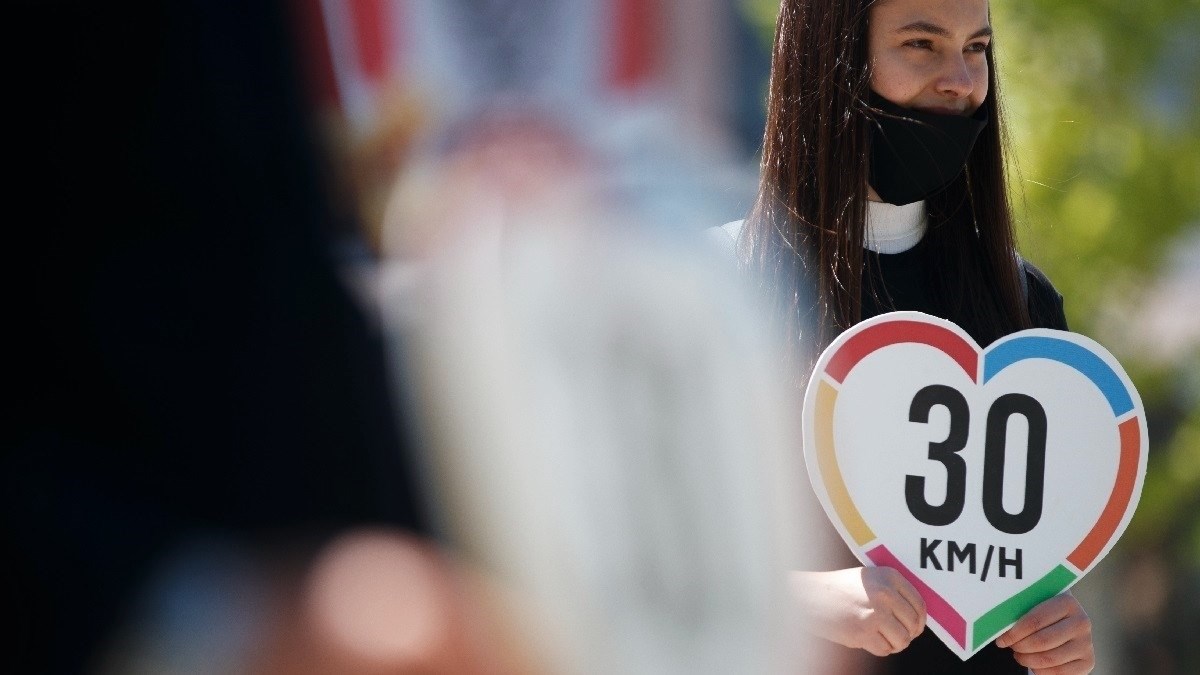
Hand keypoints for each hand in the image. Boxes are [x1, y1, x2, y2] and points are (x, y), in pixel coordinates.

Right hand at [790, 567, 926, 655]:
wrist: (808, 596)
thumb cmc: (837, 589)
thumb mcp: (868, 579)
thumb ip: (891, 591)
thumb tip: (916, 618)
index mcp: (889, 576)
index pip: (919, 604)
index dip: (919, 620)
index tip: (913, 627)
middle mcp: (885, 593)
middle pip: (913, 624)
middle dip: (907, 634)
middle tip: (896, 636)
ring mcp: (875, 613)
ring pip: (902, 639)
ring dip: (894, 644)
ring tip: (881, 638)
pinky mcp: (864, 631)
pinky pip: (885, 649)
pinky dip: (879, 649)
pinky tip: (867, 640)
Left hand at [996, 592, 1093, 673]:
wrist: (1065, 621)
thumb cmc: (1042, 612)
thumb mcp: (1034, 604)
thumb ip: (1020, 611)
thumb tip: (997, 626)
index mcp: (1067, 602)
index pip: (1034, 621)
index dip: (1014, 633)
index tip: (1001, 639)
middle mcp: (1081, 622)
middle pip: (1041, 641)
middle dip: (1020, 647)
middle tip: (1010, 647)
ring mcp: (1086, 643)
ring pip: (1049, 659)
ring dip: (1027, 660)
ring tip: (1019, 655)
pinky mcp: (1088, 662)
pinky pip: (1059, 673)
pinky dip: (1040, 671)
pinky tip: (1034, 664)